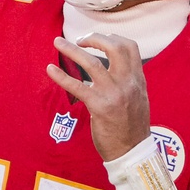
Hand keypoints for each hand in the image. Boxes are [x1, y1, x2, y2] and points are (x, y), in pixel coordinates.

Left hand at [46, 34, 149, 160]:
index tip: (100, 39)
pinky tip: (50, 69)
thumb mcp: (139, 99)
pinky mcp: (98, 106)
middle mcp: (128, 83)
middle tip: (80, 40)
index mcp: (138, 80)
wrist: (132, 152)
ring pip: (92, 62)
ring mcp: (113, 94)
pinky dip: (61, 76)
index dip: (113, 37)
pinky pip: (77, 86)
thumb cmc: (133, 128)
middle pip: (114, 47)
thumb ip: (129, 82)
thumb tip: (117, 69)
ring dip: (71, 49)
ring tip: (58, 42)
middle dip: (94, 38)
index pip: (130, 47)